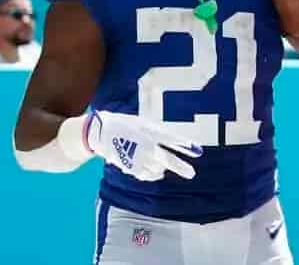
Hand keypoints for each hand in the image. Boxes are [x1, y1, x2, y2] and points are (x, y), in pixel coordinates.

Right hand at [86, 111, 202, 181]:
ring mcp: (137, 158)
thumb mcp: (144, 123)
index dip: (185, 144)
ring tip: (159, 163)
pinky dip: (152, 174)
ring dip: (162, 169)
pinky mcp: (130, 166)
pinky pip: (146, 175)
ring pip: (158, 169)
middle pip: (166, 159)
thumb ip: (160, 132)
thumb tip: (175, 141)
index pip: (171, 139)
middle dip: (180, 166)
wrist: (101, 132)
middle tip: (191, 174)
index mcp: (150, 132)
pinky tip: (153, 170)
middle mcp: (145, 146)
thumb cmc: (127, 124)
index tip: (198, 151)